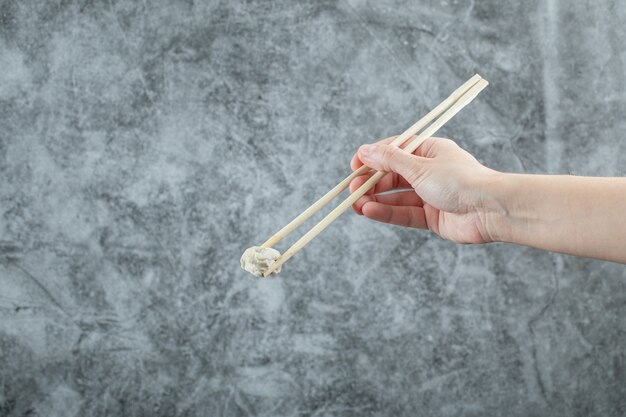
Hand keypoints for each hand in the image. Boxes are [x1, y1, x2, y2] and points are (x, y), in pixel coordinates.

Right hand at [350, 136, 500, 243]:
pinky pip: (404, 213)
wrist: (491, 210)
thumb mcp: (419, 166)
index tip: (354, 166)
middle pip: (392, 175)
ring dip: (375, 199)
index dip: (372, 158)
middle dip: (370, 183)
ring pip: (395, 197)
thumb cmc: (460, 181)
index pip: (394, 150)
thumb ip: (390, 160)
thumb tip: (365, 151)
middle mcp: (429, 172)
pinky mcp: (432, 217)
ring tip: (356, 204)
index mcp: (429, 151)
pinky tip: (370, 211)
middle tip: (351, 190)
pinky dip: (386, 212)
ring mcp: (430, 195)